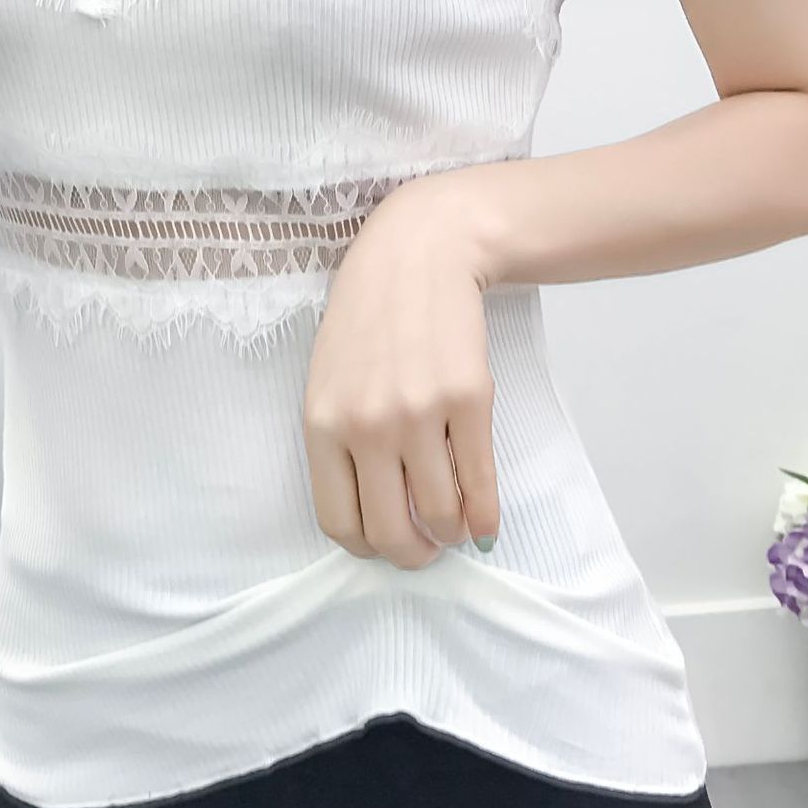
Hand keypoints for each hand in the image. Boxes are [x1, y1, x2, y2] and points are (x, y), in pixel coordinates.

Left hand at [302, 175, 502, 569]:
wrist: (421, 253)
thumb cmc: (369, 316)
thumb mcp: (329, 377)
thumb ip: (340, 438)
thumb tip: (371, 509)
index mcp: (322, 424)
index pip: (337, 520)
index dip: (365, 546)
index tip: (384, 543)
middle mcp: (367, 426)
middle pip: (389, 530)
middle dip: (411, 555)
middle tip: (425, 551)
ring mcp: (419, 415)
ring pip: (440, 513)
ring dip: (450, 534)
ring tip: (455, 528)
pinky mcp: (469, 400)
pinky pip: (479, 483)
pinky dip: (485, 516)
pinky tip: (486, 525)